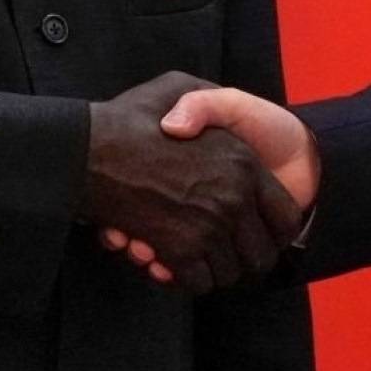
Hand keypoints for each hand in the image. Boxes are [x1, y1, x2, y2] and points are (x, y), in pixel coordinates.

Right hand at [80, 73, 302, 294]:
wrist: (86, 149)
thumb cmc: (130, 117)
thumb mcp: (179, 87)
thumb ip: (208, 104)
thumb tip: (223, 138)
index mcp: (244, 163)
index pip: (285, 216)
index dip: (274, 231)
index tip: (259, 235)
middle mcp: (233, 198)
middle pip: (261, 255)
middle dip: (245, 260)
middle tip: (228, 255)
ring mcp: (208, 227)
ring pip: (230, 274)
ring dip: (214, 271)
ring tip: (197, 257)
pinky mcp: (180, 251)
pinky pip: (198, 282)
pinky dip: (186, 279)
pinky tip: (170, 263)